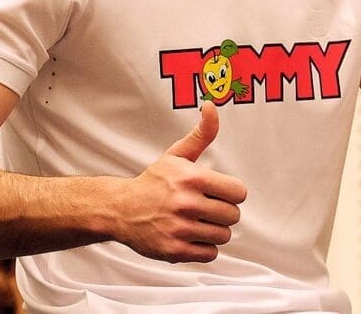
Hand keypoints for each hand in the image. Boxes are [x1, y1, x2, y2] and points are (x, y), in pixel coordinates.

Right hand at [114, 102, 247, 262]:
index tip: (219, 192)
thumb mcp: (177, 154)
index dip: (231, 192)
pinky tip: (190, 236)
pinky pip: (210, 254)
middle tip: (206, 207)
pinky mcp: (175, 251)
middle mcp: (187, 204)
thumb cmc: (153, 182)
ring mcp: (180, 229)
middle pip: (233, 215)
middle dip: (223, 212)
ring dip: (214, 230)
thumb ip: (202, 133)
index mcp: (192, 178)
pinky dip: (204, 248)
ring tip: (197, 221)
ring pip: (223, 236)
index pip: (239, 192)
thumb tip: (211, 106)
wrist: (121, 209)